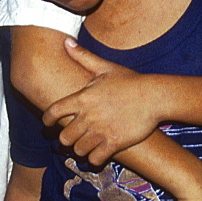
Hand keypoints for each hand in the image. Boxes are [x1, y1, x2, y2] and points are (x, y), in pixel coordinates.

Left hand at [41, 39, 160, 163]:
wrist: (154, 96)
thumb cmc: (130, 81)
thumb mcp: (105, 67)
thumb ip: (83, 56)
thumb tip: (66, 41)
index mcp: (83, 98)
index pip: (53, 112)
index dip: (47, 120)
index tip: (48, 124)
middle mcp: (89, 116)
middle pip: (64, 138)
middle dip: (66, 139)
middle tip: (72, 136)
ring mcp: (101, 131)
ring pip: (78, 150)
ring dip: (80, 149)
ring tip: (85, 144)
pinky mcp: (114, 143)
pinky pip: (94, 159)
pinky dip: (94, 158)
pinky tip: (98, 152)